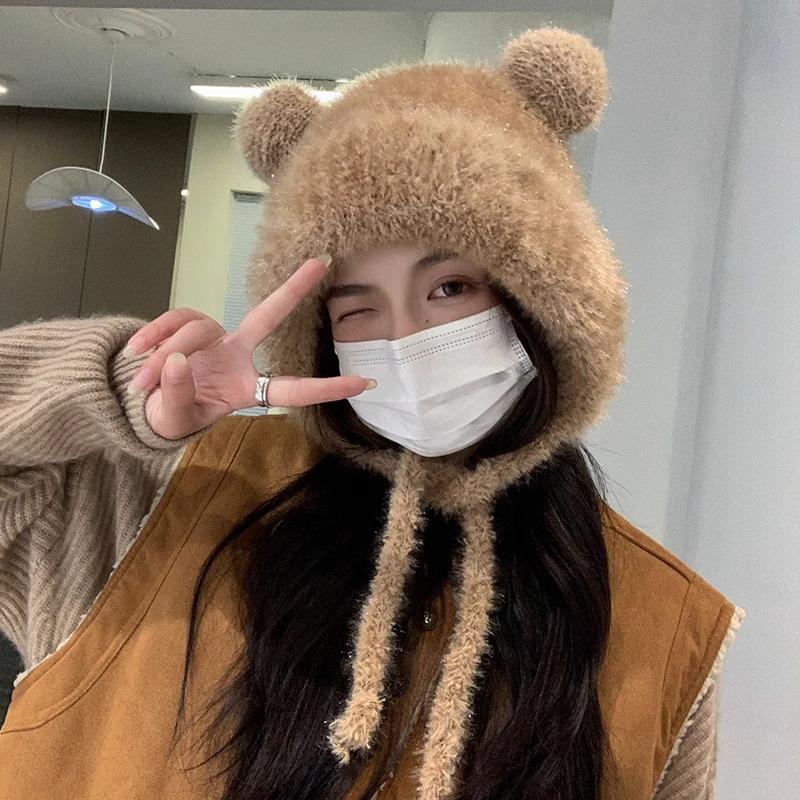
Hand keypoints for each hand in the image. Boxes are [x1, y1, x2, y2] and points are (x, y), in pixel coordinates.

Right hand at [122, 255, 375, 439]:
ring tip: (142, 383)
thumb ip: (176, 395)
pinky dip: (153, 336)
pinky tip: (137, 355)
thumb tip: (177, 361)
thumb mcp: (175, 418)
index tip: (365, 383)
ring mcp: (215, 338)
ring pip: (195, 329)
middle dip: (293, 288)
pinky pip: (173, 320)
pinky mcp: (187, 325)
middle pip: (269, 315)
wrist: (146, 405)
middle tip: (323, 262)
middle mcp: (239, 356)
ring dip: (165, 355)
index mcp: (248, 389)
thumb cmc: (174, 416)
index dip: (327, 388)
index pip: (293, 389)